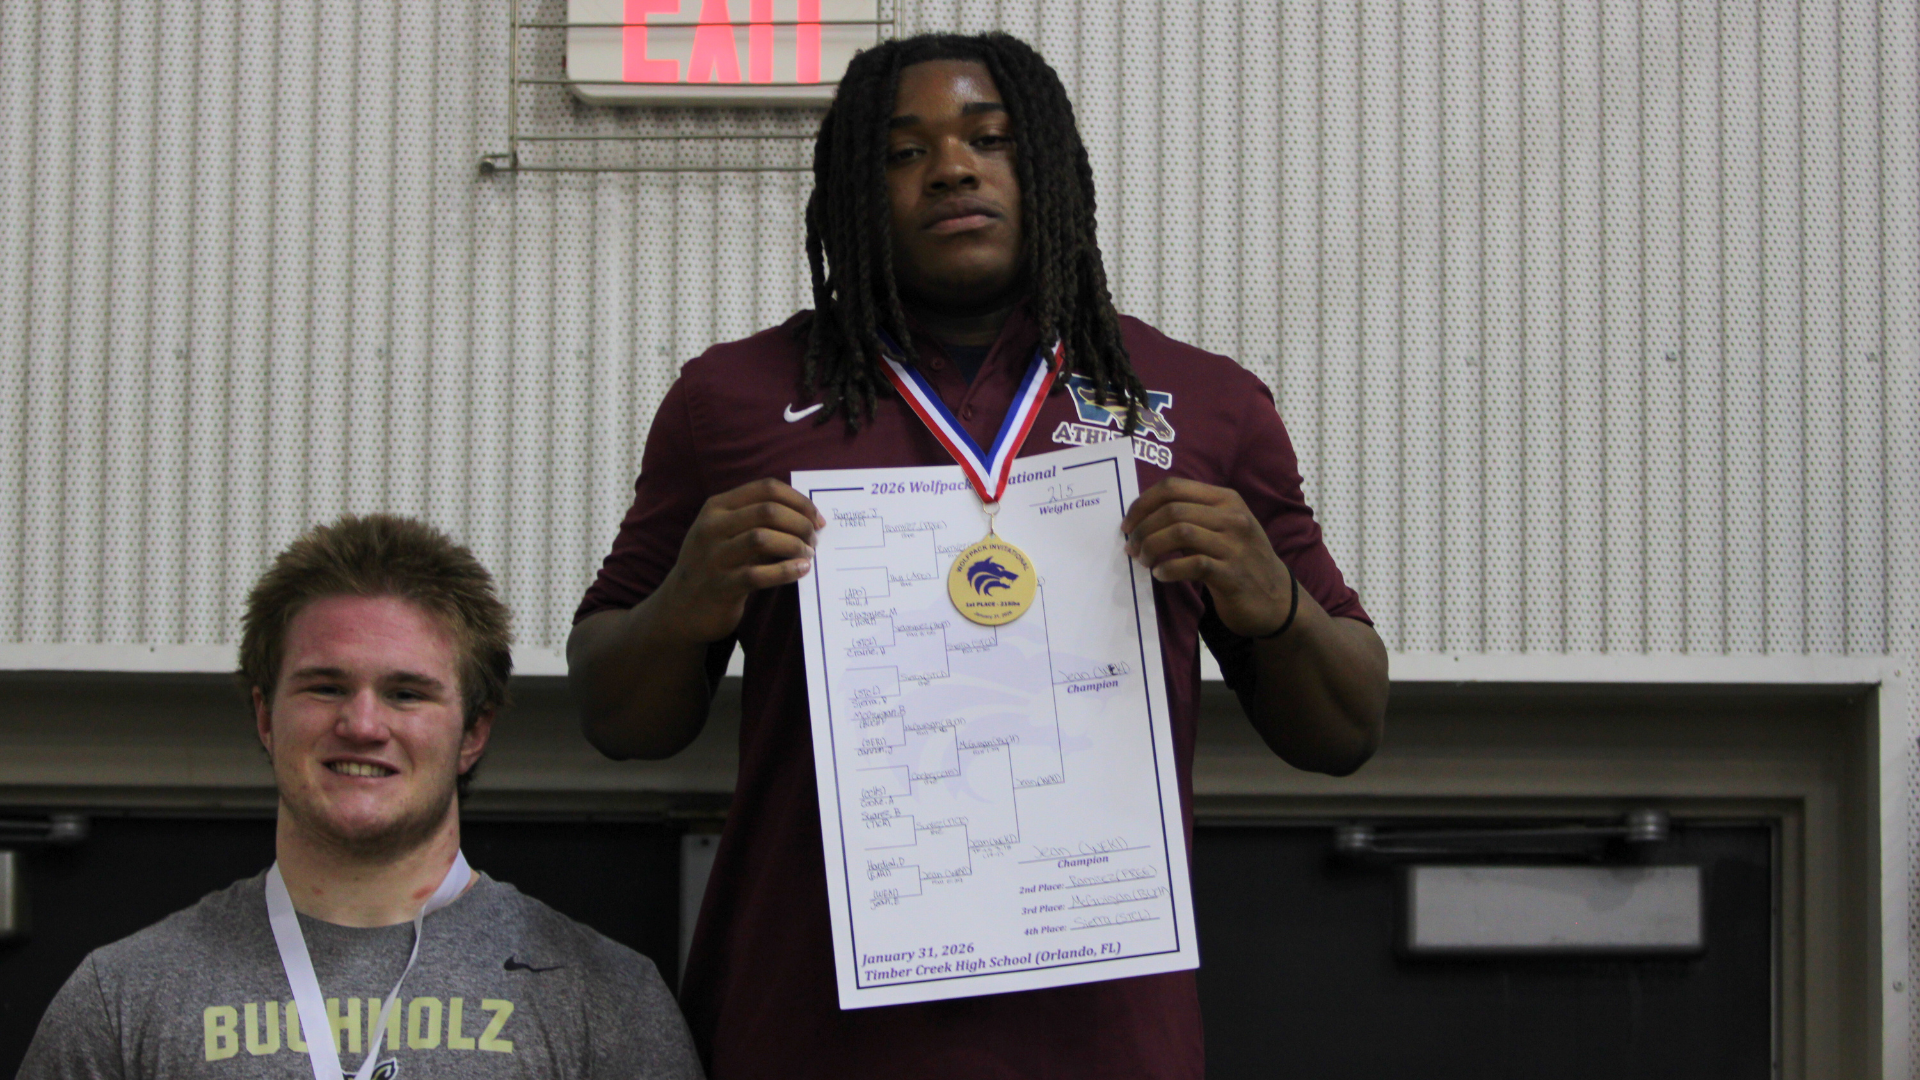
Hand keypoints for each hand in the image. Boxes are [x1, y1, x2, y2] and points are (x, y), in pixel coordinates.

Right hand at [654, 479, 824, 642]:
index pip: (766, 488)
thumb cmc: (714, 566)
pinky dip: (785, 571)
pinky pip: (758, 574)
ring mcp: (713, 557)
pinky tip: (800, 571)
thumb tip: (806, 517)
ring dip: (794, 545)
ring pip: (762, 538)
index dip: (798, 500)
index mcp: (716, 507)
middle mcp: (712, 527)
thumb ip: (757, 522)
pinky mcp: (719, 586)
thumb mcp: (727, 534)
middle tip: (814, 539)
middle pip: (768, 510)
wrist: (680, 609)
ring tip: (808, 554)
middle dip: (800, 522)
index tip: (816, 518)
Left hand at [1120, 478, 1292, 638]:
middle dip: (1143, 529)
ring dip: (1152, 547)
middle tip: (1132, 548)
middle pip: (1172, 509)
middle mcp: (1233, 517)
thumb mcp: (1224, 528)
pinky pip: (1192, 564)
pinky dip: (1169, 569)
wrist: (1277, 599)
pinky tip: (1161, 575)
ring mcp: (1234, 545)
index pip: (1174, 487)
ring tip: (1144, 561)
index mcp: (1226, 499)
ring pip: (1180, 532)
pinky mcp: (1232, 574)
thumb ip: (1193, 515)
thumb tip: (1144, 516)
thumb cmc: (1242, 560)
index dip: (1143, 503)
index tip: (1128, 523)